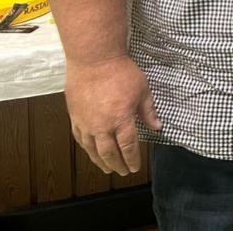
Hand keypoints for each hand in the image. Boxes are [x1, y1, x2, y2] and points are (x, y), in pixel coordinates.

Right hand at [64, 56, 161, 175]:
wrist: (94, 60)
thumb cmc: (121, 72)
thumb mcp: (142, 90)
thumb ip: (148, 111)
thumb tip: (157, 127)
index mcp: (121, 120)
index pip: (128, 146)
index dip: (132, 159)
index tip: (135, 167)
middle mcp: (102, 126)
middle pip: (110, 153)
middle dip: (118, 165)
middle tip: (123, 172)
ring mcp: (86, 123)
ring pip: (93, 150)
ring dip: (101, 162)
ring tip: (108, 168)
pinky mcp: (75, 117)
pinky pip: (80, 139)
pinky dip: (87, 149)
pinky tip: (91, 152)